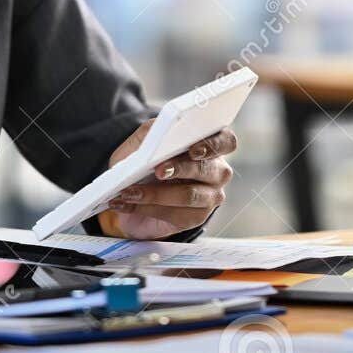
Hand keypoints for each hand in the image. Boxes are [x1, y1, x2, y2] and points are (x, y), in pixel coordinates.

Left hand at [100, 125, 237, 239]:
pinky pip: (175, 214)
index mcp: (210, 144)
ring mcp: (211, 196)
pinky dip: (146, 208)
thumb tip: (151, 139)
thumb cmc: (145, 160)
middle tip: (157, 171)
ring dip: (156, 194)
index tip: (193, 150)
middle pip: (207, 169)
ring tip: (130, 192)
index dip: (212, 145)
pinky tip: (127, 204)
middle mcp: (217, 171)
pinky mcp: (196, 217)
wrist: (133, 191)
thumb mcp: (142, 141)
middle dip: (180, 169)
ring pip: (190, 195)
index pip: (226, 141)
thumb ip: (149, 135)